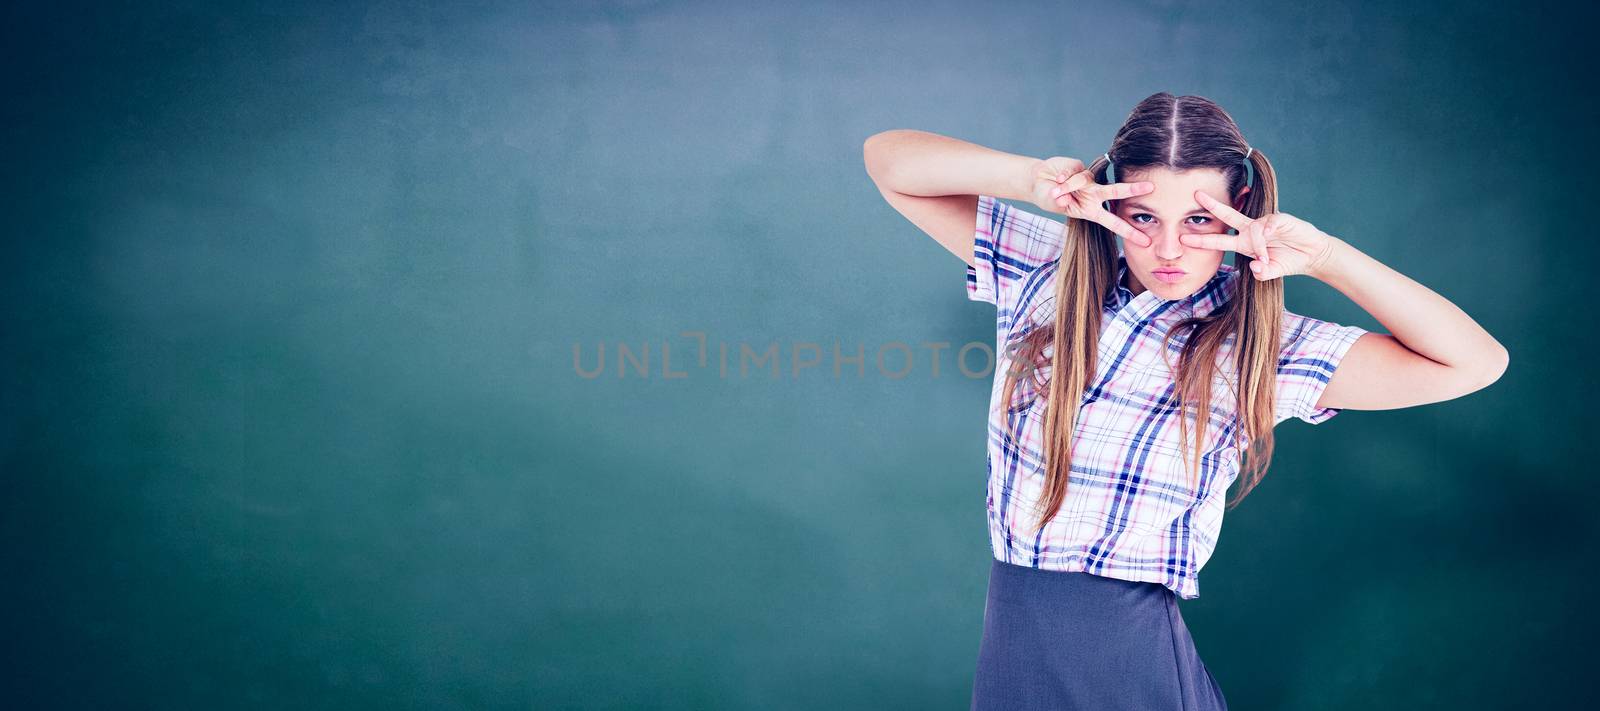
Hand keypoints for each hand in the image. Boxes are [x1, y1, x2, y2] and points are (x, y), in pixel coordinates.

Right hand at [1027, 157, 1154, 246]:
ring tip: (1055, 191)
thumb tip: (1064, 196)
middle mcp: (1093, 195)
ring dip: (1067, 187)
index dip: (1129, 231)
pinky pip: (1071, 174)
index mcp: (1091, 211)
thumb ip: (1060, 202)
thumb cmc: (1049, 197)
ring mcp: (1087, 180)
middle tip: (1150, 187)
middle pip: (1114, 192)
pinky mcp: (1079, 166)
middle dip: (1131, 190)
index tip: (1147, 241)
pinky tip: (1056, 180)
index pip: (1113, 222)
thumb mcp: (1054, 204)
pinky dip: (1061, 179)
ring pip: (1084, 180)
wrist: (1038, 181)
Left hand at [1180, 190, 1338, 279]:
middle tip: (1196, 195)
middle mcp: (1251, 230)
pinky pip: (1270, 224)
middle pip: (1228, 216)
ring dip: (1259, 246)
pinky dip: (1270, 232)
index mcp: (1244, 243)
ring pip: (1254, 229)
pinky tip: (1275, 236)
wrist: (1311, 254)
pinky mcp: (1279, 219)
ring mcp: (1264, 223)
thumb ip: (1263, 274)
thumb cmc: (1289, 261)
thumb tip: (1255, 267)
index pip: (1219, 240)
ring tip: (1267, 258)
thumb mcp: (1272, 272)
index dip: (1202, 239)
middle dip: (1212, 206)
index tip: (1183, 237)